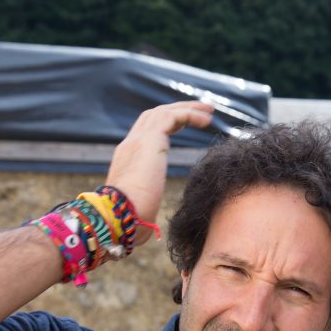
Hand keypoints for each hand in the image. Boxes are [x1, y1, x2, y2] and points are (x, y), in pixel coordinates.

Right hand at [105, 100, 212, 230]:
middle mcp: (131, 145)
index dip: (166, 126)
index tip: (185, 125)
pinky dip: (190, 114)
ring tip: (209, 111)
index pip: (145, 133)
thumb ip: (146, 205)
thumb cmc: (132, 221)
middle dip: (178, 110)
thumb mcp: (142, 208)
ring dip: (188, 109)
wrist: (121, 217)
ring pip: (163, 112)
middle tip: (201, 111)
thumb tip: (148, 221)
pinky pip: (173, 117)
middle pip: (154, 116)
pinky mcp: (150, 140)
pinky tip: (207, 121)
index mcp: (128, 159)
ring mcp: (138, 140)